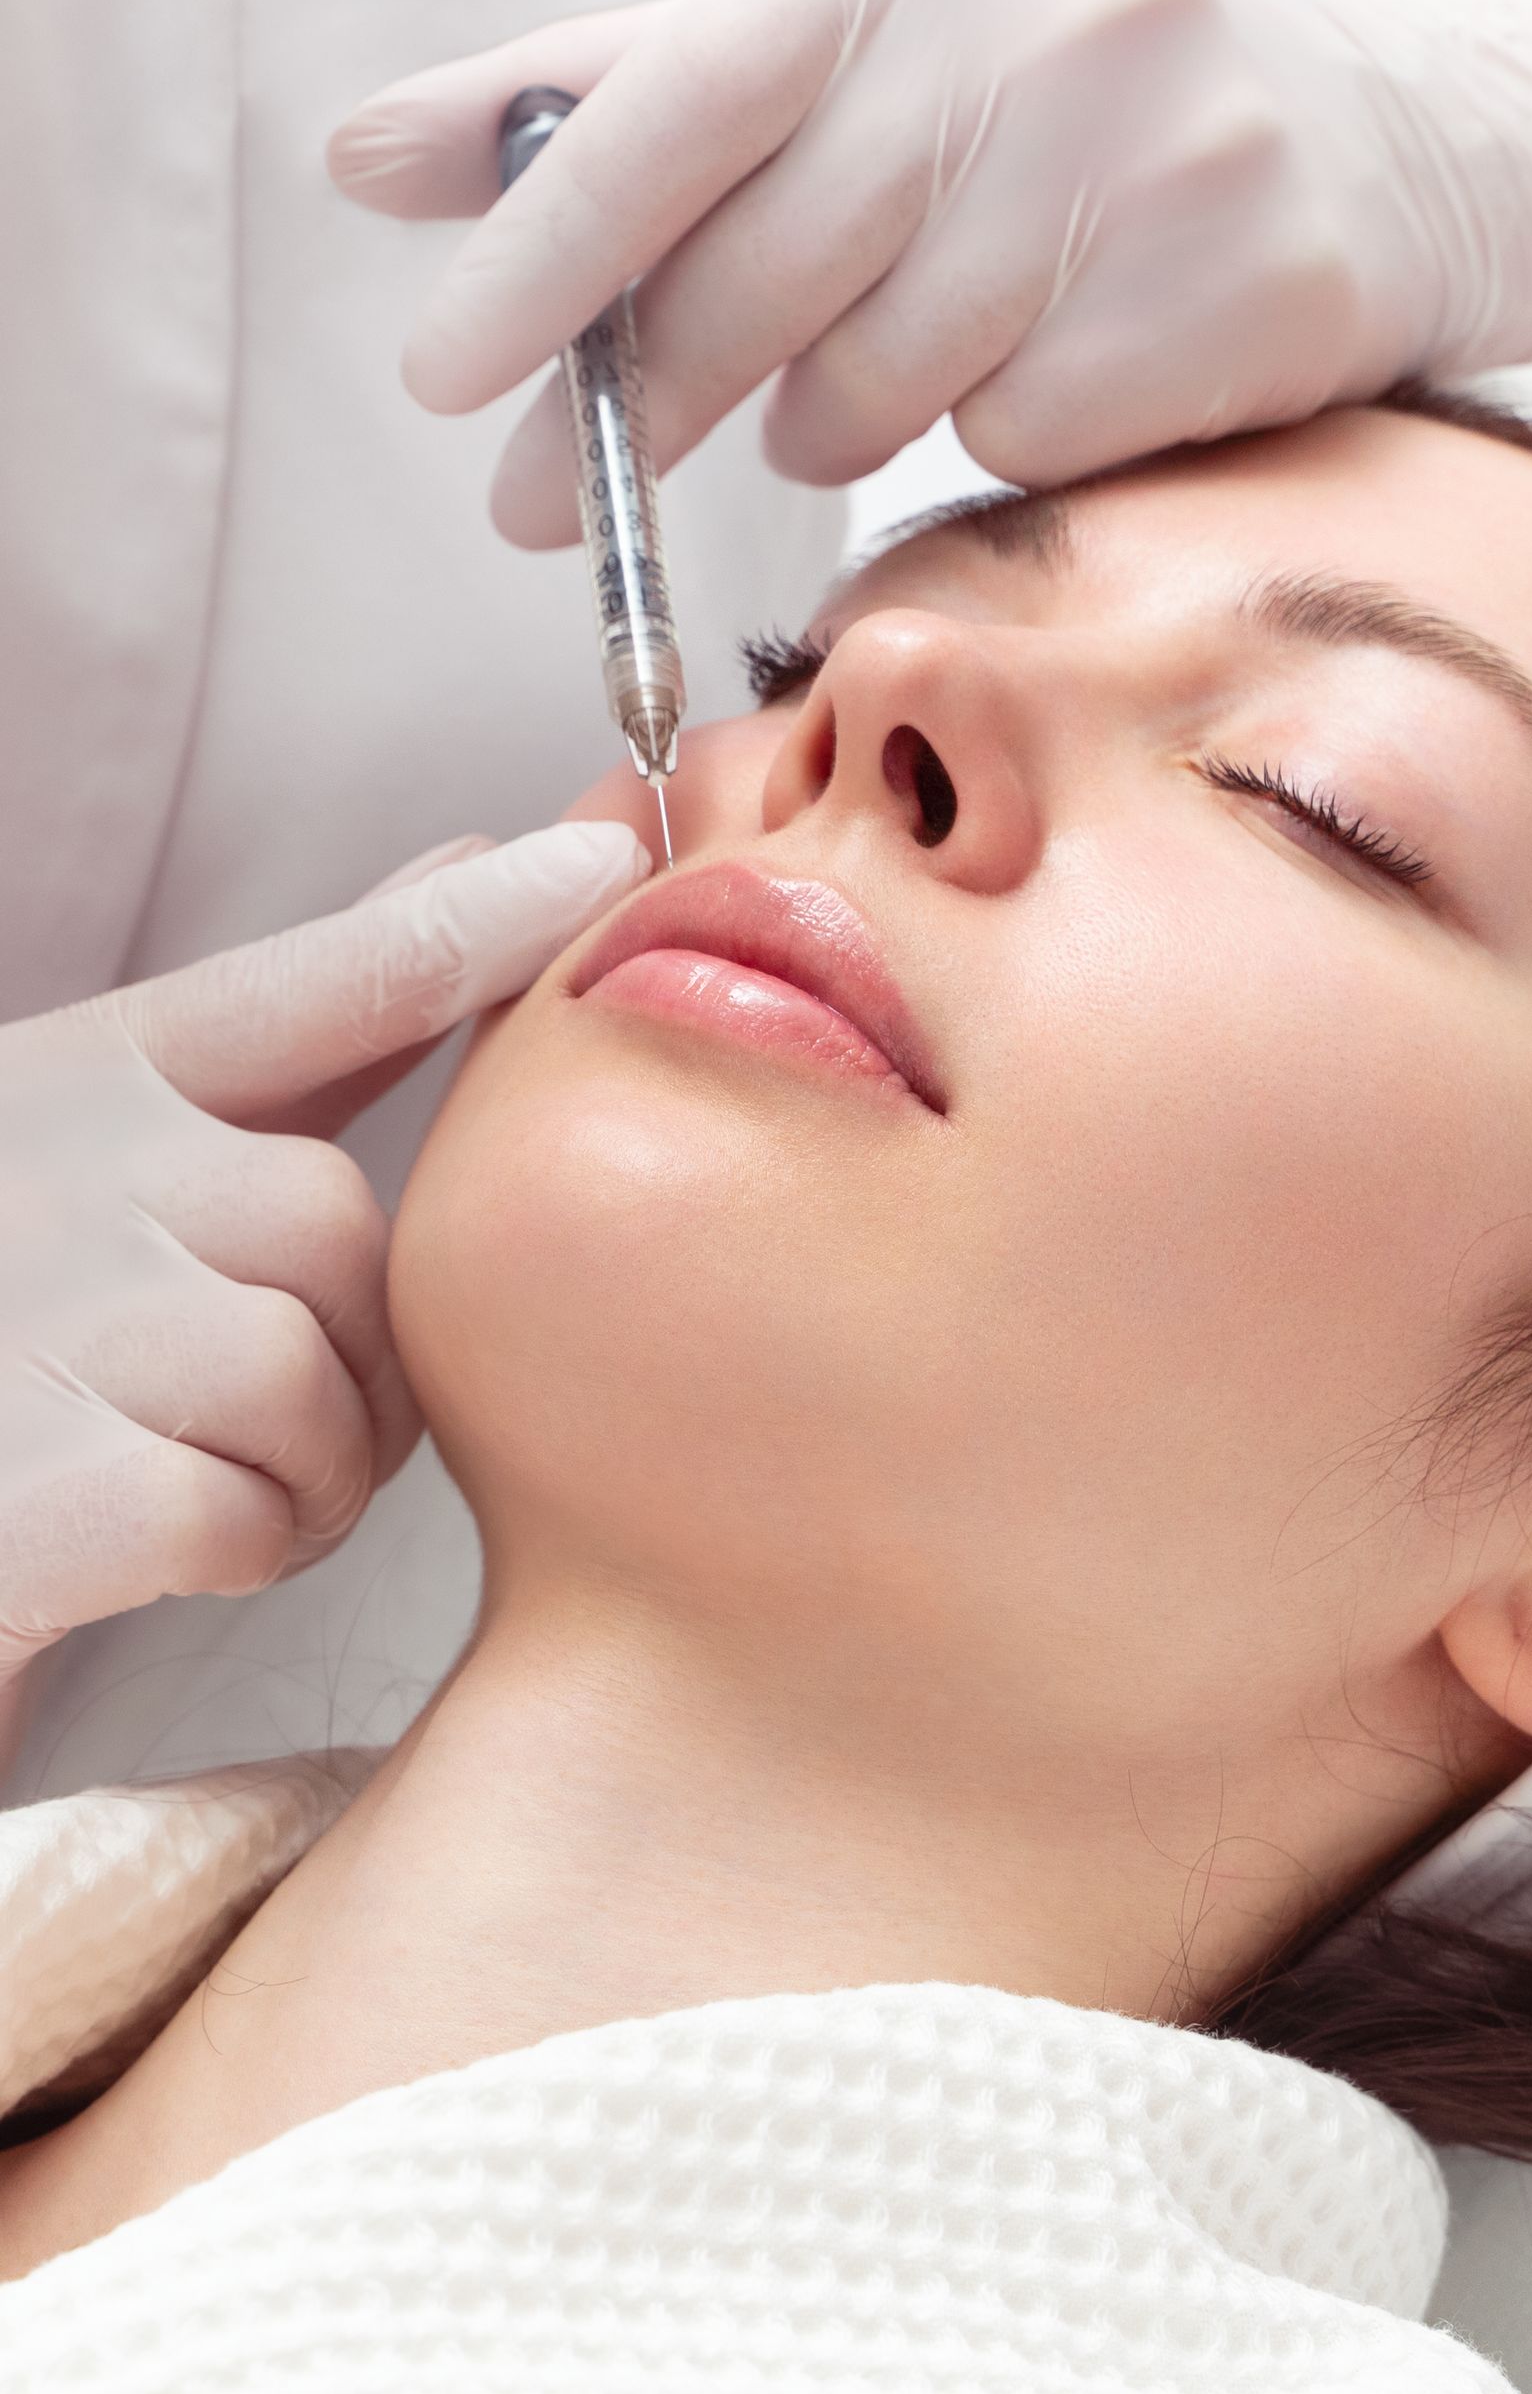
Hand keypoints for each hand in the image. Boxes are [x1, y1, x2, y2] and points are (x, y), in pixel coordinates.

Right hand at [0, 821, 643, 1741]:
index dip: (483, 917)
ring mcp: (38, 1308)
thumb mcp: (109, 1156)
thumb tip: (470, 860)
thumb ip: (299, 1029)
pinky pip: (248, 1509)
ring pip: (317, 1380)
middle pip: (349, 1230)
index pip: (332, 978)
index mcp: (85, 1075)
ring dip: (295, 1470)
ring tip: (182, 1486)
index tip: (610, 840)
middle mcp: (63, 1160)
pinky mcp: (28, 1480)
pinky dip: (229, 1553)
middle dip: (342, 1357)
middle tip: (241, 1425)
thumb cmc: (0, 1347)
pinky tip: (131, 1549)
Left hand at [329, 0, 1531, 538]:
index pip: (685, 94)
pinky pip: (1013, 448)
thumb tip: (371, 161)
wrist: (1393, 138)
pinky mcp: (1249, 296)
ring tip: (904, 353)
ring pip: (879, 391)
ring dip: (839, 415)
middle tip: (561, 489)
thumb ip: (625, 94)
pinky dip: (992, 443)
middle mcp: (1059, 5)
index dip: (546, 249)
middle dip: (641, 404)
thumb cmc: (1059, 92)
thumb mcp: (858, 34)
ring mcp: (1172, 153)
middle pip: (765, 276)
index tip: (440, 377)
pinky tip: (1053, 366)